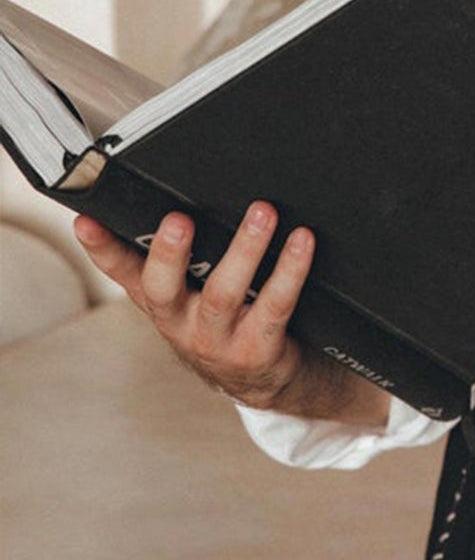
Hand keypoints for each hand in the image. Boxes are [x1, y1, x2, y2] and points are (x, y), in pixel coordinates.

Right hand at [73, 203, 385, 422]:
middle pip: (165, 288)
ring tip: (262, 212)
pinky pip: (276, 305)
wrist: (260, 374)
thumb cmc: (224, 315)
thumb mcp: (191, 289)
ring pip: (225, 293)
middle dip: (169, 253)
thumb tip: (182, 185)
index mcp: (159, 299)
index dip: (100, 248)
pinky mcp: (256, 349)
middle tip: (178, 219)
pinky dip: (291, 269)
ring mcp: (216, 339)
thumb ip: (181, 250)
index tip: (86, 220)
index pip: (122, 271)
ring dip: (244, 249)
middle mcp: (180, 321)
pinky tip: (302, 240)